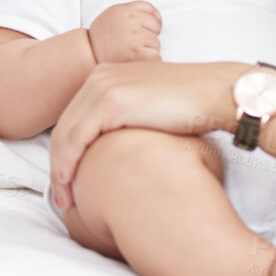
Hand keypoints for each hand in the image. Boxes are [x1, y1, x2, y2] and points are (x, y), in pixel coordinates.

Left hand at [48, 60, 240, 211]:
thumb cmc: (193, 107)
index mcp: (108, 76)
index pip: (74, 119)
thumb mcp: (151, 108)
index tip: (68, 182)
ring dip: (60, 170)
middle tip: (61, 198)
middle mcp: (100, 77)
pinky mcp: (110, 101)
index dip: (66, 153)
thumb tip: (119, 149)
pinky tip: (69, 183)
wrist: (217, 93)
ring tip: (65, 200)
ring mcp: (103, 87)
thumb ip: (129, 119)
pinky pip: (75, 138)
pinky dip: (67, 163)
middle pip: (64, 127)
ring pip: (65, 135)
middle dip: (58, 165)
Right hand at [87, 1, 160, 63]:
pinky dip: (150, 60)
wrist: (88, 53)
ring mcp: (134, 37)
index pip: (152, 12)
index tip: (144, 29)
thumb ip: (133, 10)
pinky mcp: (137, 53)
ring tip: (132, 51)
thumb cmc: (102, 35)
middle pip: (156, 27)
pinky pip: (156, 55)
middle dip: (149, 35)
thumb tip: (157, 17)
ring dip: (148, 49)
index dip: (151, 22)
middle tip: (134, 42)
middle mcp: (131, 22)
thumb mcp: (114, 13)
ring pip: (157, 43)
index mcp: (126, 10)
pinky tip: (137, 59)